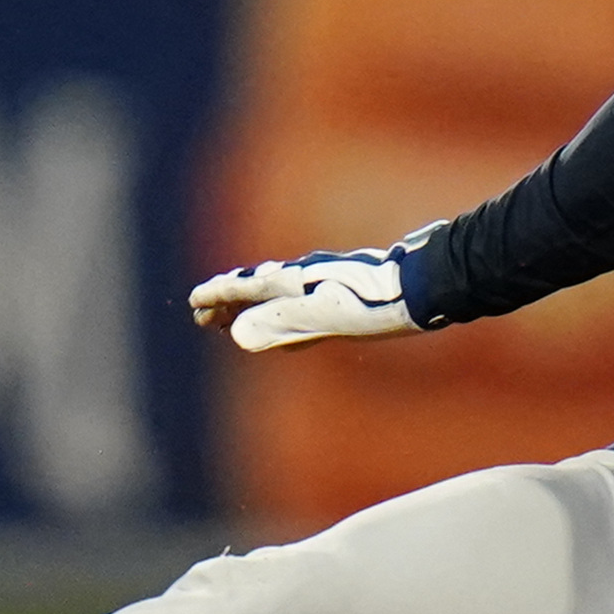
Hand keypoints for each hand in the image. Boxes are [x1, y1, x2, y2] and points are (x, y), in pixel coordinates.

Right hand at [187, 249, 414, 352]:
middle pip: (256, 289)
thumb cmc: (371, 304)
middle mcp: (303, 278)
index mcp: (292, 282)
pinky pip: (297, 305)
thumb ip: (282, 325)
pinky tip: (289, 334)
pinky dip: (278, 315)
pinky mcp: (339, 293)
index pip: (245, 288)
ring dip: (251, 307)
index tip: (194, 302)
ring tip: (236, 321)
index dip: (218, 296)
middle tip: (204, 316)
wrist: (419, 287)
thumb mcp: (323, 319)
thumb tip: (238, 335)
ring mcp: (321, 283)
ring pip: (276, 295)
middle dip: (228, 302)